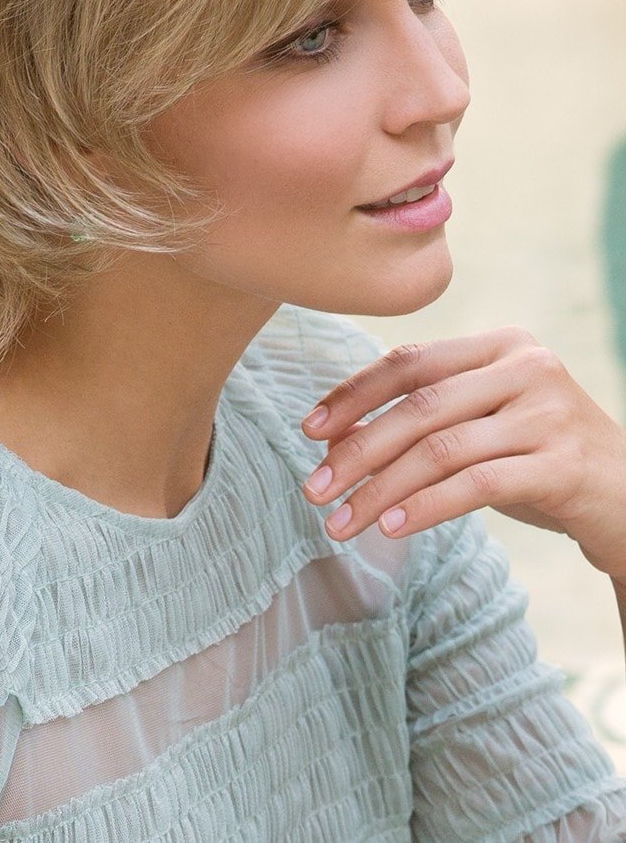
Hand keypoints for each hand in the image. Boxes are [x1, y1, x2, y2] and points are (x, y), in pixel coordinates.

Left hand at [299, 326, 625, 581]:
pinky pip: (476, 485)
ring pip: (441, 449)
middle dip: (357, 449)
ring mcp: (549, 413)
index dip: (354, 394)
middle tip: (313, 488)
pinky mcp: (563, 465)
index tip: (308, 429)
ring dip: (380, 489)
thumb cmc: (540, 459)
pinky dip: (426, 507)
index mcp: (501, 345)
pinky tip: (391, 527)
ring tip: (341, 522)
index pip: (410, 361)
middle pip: (420, 406)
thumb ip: (420, 422)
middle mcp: (527, 367)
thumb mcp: (481, 428)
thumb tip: (332, 440)